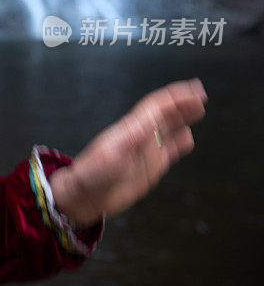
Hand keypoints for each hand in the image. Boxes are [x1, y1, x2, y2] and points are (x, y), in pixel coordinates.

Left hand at [49, 78, 206, 226]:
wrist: (85, 197)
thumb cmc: (92, 174)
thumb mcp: (110, 155)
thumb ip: (130, 139)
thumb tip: (149, 122)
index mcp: (131, 129)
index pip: (157, 106)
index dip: (175, 96)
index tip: (194, 89)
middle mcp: (140, 137)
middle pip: (165, 114)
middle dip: (183, 103)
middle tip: (201, 93)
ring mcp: (145, 152)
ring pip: (169, 130)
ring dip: (183, 118)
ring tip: (198, 109)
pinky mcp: (149, 168)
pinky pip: (169, 152)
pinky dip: (180, 143)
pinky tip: (188, 137)